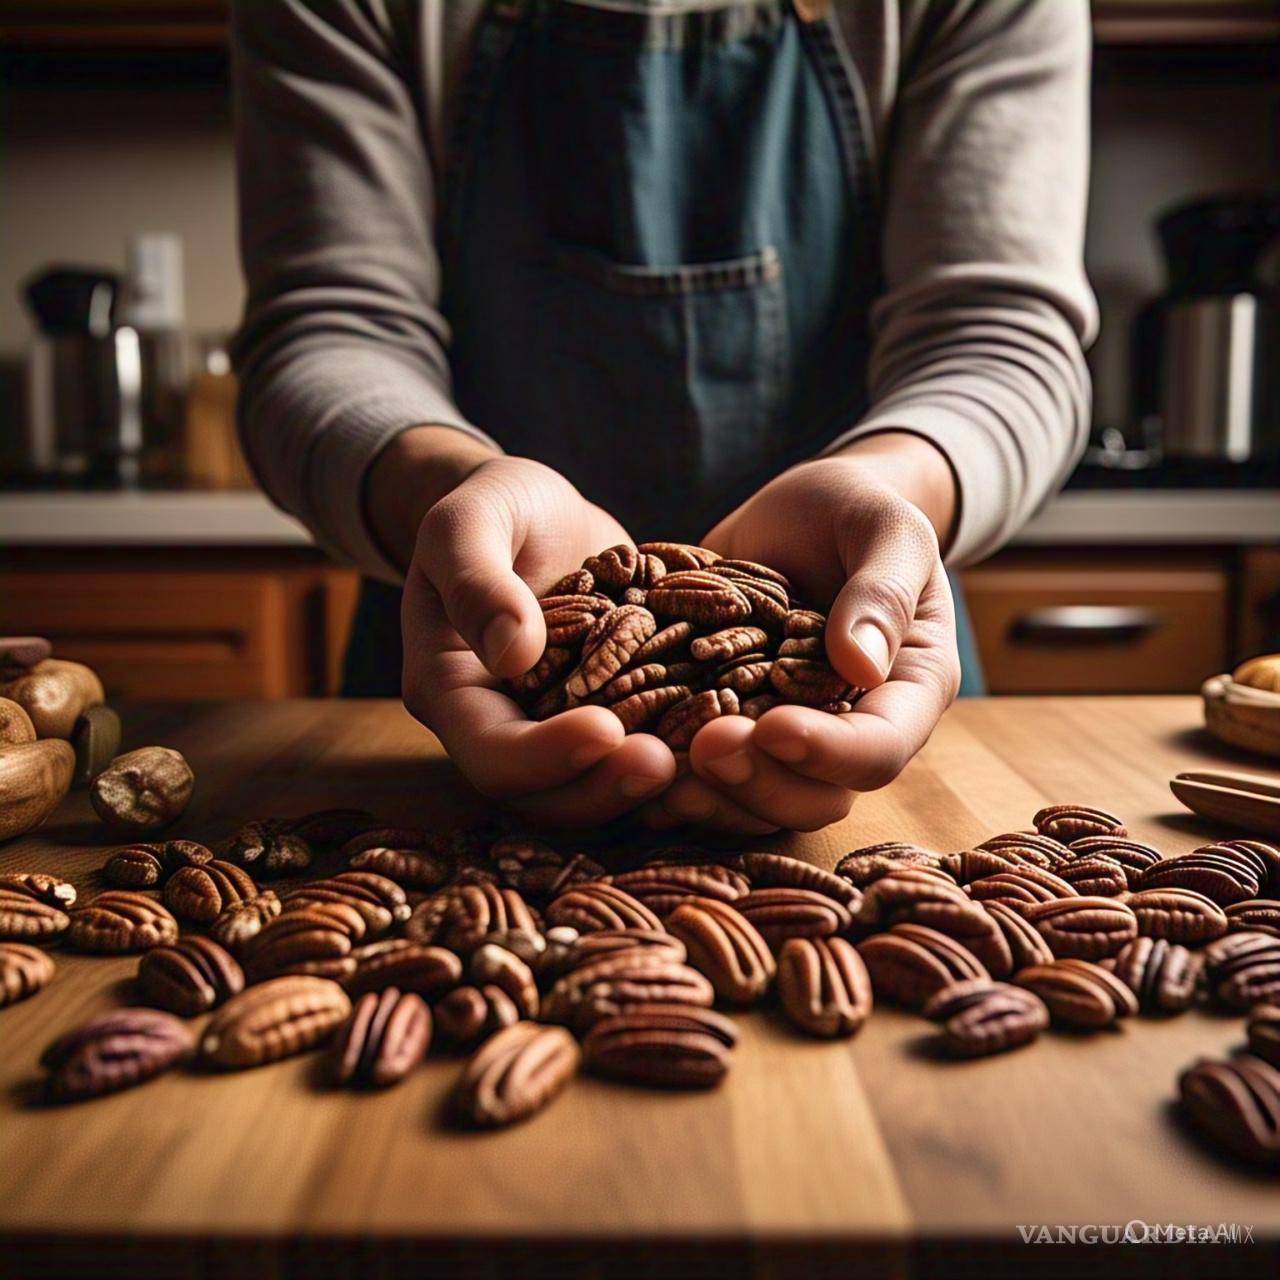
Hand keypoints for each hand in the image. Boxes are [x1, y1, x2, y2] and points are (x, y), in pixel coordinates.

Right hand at [394, 449, 676, 822]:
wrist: (538, 512)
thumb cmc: (493, 508)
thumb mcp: (467, 522)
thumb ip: (476, 580)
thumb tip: (511, 653)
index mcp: (453, 693)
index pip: (490, 752)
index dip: (542, 756)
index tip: (604, 729)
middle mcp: (508, 728)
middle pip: (549, 795)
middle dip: (607, 786)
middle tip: (667, 764)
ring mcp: (565, 730)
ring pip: (604, 787)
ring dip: (654, 785)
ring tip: (709, 754)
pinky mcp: (621, 715)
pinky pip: (650, 746)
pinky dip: (691, 750)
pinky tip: (738, 730)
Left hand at [642, 436, 961, 832]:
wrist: (802, 509)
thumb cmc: (859, 512)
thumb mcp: (886, 531)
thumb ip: (881, 591)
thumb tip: (860, 666)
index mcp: (905, 693)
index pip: (878, 749)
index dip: (828, 753)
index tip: (772, 728)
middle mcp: (846, 730)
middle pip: (813, 795)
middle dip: (758, 782)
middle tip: (704, 747)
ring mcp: (783, 734)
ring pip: (754, 800)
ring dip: (707, 794)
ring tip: (655, 764)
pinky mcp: (726, 722)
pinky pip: (703, 771)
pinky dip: (666, 771)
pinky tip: (624, 755)